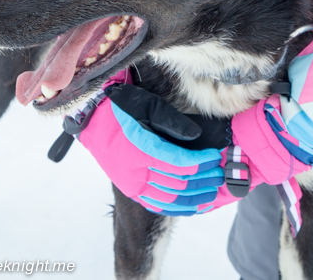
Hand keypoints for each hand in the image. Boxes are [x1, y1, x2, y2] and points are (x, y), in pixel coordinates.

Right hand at [61, 71, 250, 215]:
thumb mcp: (146, 104)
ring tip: (212, 192)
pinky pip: (156, 205)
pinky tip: (193, 206)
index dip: (200, 162)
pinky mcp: (129, 188)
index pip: (178, 163)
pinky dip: (177, 208)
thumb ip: (172, 121)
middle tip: (221, 174)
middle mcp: (135, 171)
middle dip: (203, 180)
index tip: (215, 156)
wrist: (92, 120)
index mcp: (140, 148)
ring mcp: (131, 183)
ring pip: (169, 199)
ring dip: (194, 198)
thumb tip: (195, 137)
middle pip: (177, 183)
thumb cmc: (121, 106)